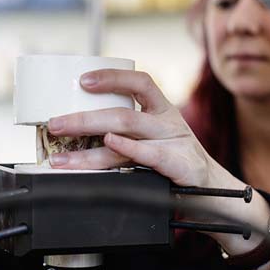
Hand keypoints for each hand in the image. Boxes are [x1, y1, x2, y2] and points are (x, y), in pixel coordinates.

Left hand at [48, 70, 269, 269]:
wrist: (214, 192)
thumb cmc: (177, 163)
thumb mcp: (156, 139)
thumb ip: (128, 133)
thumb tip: (80, 133)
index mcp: (162, 110)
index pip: (140, 82)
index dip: (112, 77)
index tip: (83, 80)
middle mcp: (168, 121)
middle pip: (122, 112)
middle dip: (83, 119)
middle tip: (55, 125)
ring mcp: (175, 142)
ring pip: (127, 133)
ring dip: (89, 147)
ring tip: (61, 157)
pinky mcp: (180, 164)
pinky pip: (150, 154)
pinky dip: (128, 148)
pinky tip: (109, 144)